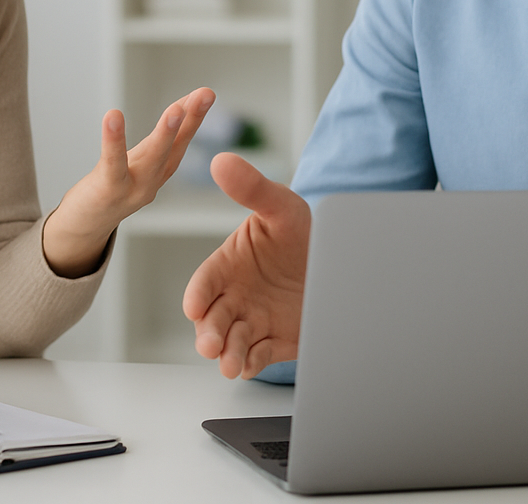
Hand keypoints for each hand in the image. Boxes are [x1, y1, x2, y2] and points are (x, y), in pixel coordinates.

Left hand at [42, 87, 214, 277]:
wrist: (85, 225)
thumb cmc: (113, 186)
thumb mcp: (140, 161)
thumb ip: (159, 139)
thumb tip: (181, 107)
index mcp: (162, 170)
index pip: (182, 139)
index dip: (194, 116)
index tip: (206, 92)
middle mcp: (153, 180)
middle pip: (175, 147)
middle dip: (191, 120)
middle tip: (206, 94)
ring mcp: (133, 188)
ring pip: (153, 158)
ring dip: (166, 133)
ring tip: (176, 109)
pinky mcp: (108, 190)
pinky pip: (113, 162)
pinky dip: (114, 139)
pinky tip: (113, 115)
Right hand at [183, 152, 310, 377]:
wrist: (333, 262)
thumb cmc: (298, 231)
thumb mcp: (280, 206)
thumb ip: (251, 188)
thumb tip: (220, 161)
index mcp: (228, 265)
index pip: (205, 281)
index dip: (198, 294)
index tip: (193, 306)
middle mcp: (234, 296)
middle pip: (212, 318)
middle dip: (209, 332)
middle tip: (210, 344)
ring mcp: (251, 321)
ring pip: (231, 342)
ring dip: (227, 354)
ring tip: (230, 364)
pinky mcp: (272, 342)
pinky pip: (257, 356)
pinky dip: (252, 362)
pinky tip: (250, 365)